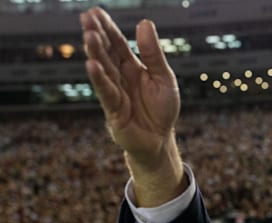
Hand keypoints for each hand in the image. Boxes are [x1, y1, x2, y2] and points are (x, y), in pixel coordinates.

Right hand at [80, 7, 185, 204]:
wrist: (160, 140)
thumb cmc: (162, 109)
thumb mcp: (164, 77)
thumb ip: (153, 53)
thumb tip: (144, 23)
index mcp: (132, 67)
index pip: (117, 44)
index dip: (107, 28)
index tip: (95, 12)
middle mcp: (120, 78)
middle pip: (107, 54)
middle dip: (97, 36)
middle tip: (86, 18)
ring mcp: (115, 93)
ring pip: (104, 71)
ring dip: (96, 54)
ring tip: (89, 36)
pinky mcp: (114, 111)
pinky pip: (106, 93)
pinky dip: (99, 79)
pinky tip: (92, 65)